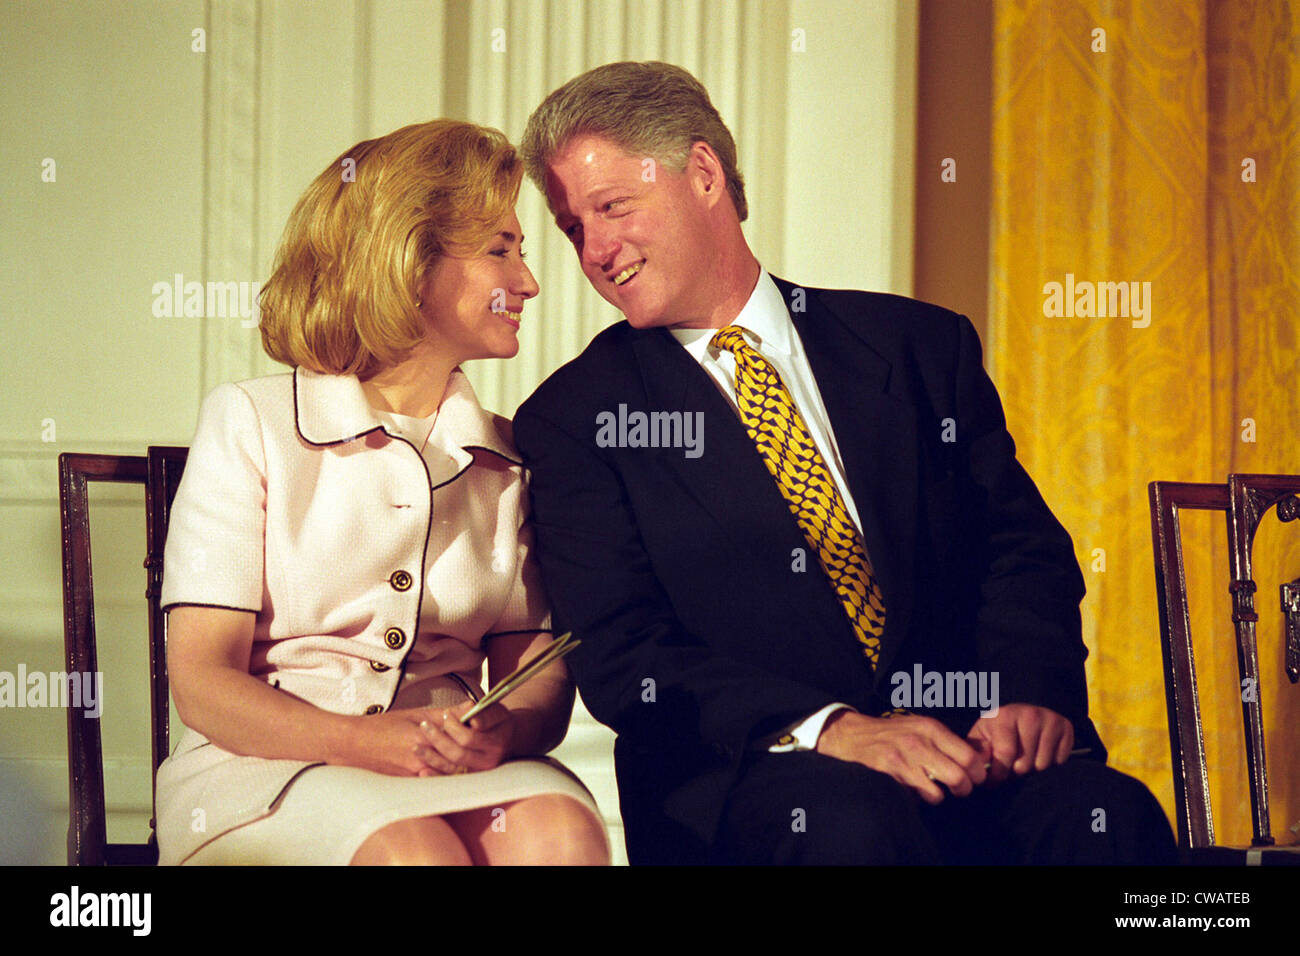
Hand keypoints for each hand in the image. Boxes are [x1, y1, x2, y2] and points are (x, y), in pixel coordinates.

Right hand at [333, 707, 466, 776]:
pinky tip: (442, 764)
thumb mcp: (414, 714)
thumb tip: (471, 706)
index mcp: (423, 736)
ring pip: (448, 772)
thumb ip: (446, 713)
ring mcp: (414, 774)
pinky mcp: (409, 784)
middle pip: (457, 759)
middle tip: (472, 742)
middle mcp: (420, 758)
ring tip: (457, 752)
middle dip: (466, 750)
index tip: (476, 728)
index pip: (460, 739)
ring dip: (455, 762)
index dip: (471, 734)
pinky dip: (442, 773)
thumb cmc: (382, 727)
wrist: (354, 744)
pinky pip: (434, 781)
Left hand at [416, 702, 514, 773]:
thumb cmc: (498, 721)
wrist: (509, 739)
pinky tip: (422, 772)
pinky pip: (450, 780)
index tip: (445, 714)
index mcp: (496, 742)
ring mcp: (479, 772)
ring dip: (431, 757)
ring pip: (452, 768)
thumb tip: (473, 719)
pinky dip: (436, 776)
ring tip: (416, 746)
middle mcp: (489, 760)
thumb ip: (484, 714)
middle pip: (458, 753)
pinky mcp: (470, 778)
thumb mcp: (495, 712)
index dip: (454, 726)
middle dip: (438, 739)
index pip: (470, 737)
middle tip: (425, 725)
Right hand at [815, 710, 986, 804]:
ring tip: (933, 790)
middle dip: (964, 789)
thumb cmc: (893, 734)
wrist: (854, 735)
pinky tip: (914, 789)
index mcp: (932, 728)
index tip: (974, 777)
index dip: (977, 773)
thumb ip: (947, 740)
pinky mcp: (890, 773)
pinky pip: (917, 797)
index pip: (970, 755)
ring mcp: (904, 759)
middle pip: (960, 776)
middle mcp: (920, 742)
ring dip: (939, 796)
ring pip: (939, 793)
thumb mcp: (921, 727)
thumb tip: (980, 756)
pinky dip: (919, 799)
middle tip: (960, 789)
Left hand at [965, 703, 1073, 784]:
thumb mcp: (981, 738)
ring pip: (1043, 765)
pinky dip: (1051, 762)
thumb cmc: (997, 731)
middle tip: (1012, 766)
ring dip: (1033, 768)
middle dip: (1016, 772)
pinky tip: (1042, 752)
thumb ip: (977, 754)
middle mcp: (1029, 714)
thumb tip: (978, 771)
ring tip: (1026, 758)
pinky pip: (1060, 760)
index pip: (1005, 755)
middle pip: (1025, 763)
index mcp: (1004, 715)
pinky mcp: (1066, 726)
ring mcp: (1050, 719)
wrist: (1022, 715)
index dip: (999, 774)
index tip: (995, 780)